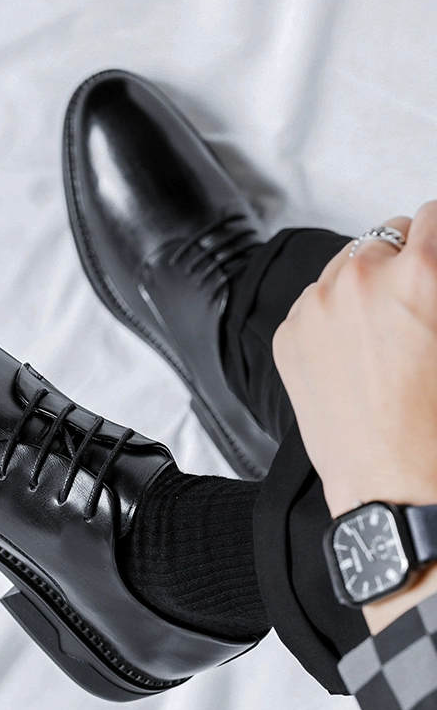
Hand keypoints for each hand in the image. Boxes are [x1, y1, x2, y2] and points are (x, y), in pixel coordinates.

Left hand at [272, 201, 436, 630]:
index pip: (433, 215)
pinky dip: (332, 314)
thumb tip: (431, 260)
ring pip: (346, 265)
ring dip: (367, 284)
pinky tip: (355, 353)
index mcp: (419, 275)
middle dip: (408, 262)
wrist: (396, 494)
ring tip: (386, 333)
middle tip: (421, 305)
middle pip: (388, 235)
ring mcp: (313, 308)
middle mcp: (356, 281)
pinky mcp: (287, 336)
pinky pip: (314, 301)